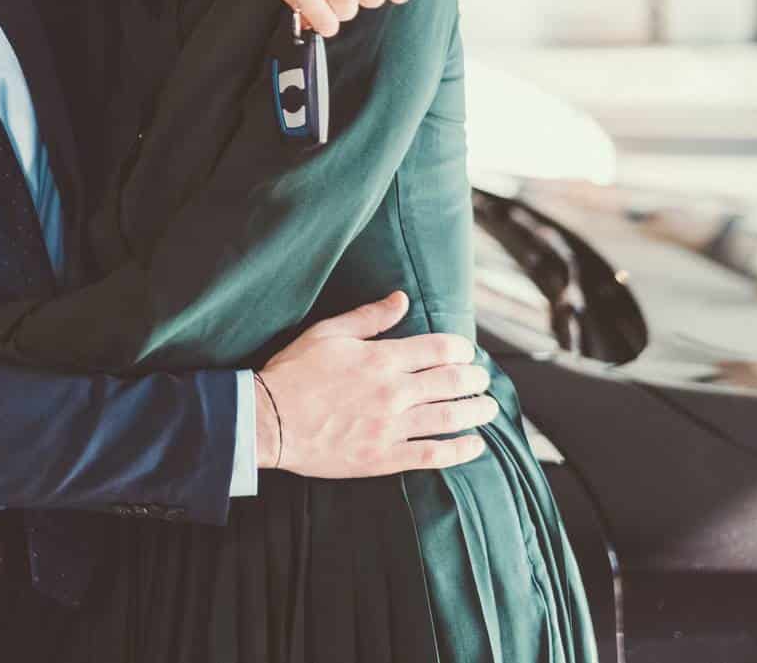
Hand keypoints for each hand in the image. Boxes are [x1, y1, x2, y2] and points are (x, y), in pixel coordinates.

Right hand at [255, 292, 495, 476]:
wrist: (268, 420)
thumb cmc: (293, 373)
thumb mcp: (328, 333)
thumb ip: (369, 317)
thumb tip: (401, 299)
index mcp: (382, 358)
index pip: (440, 349)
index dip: (461, 349)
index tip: (467, 352)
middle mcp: (393, 391)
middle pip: (452, 382)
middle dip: (475, 379)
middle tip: (483, 380)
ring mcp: (391, 426)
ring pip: (450, 417)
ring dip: (477, 411)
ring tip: (488, 408)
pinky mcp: (384, 456)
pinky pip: (433, 454)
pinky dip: (460, 451)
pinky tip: (476, 446)